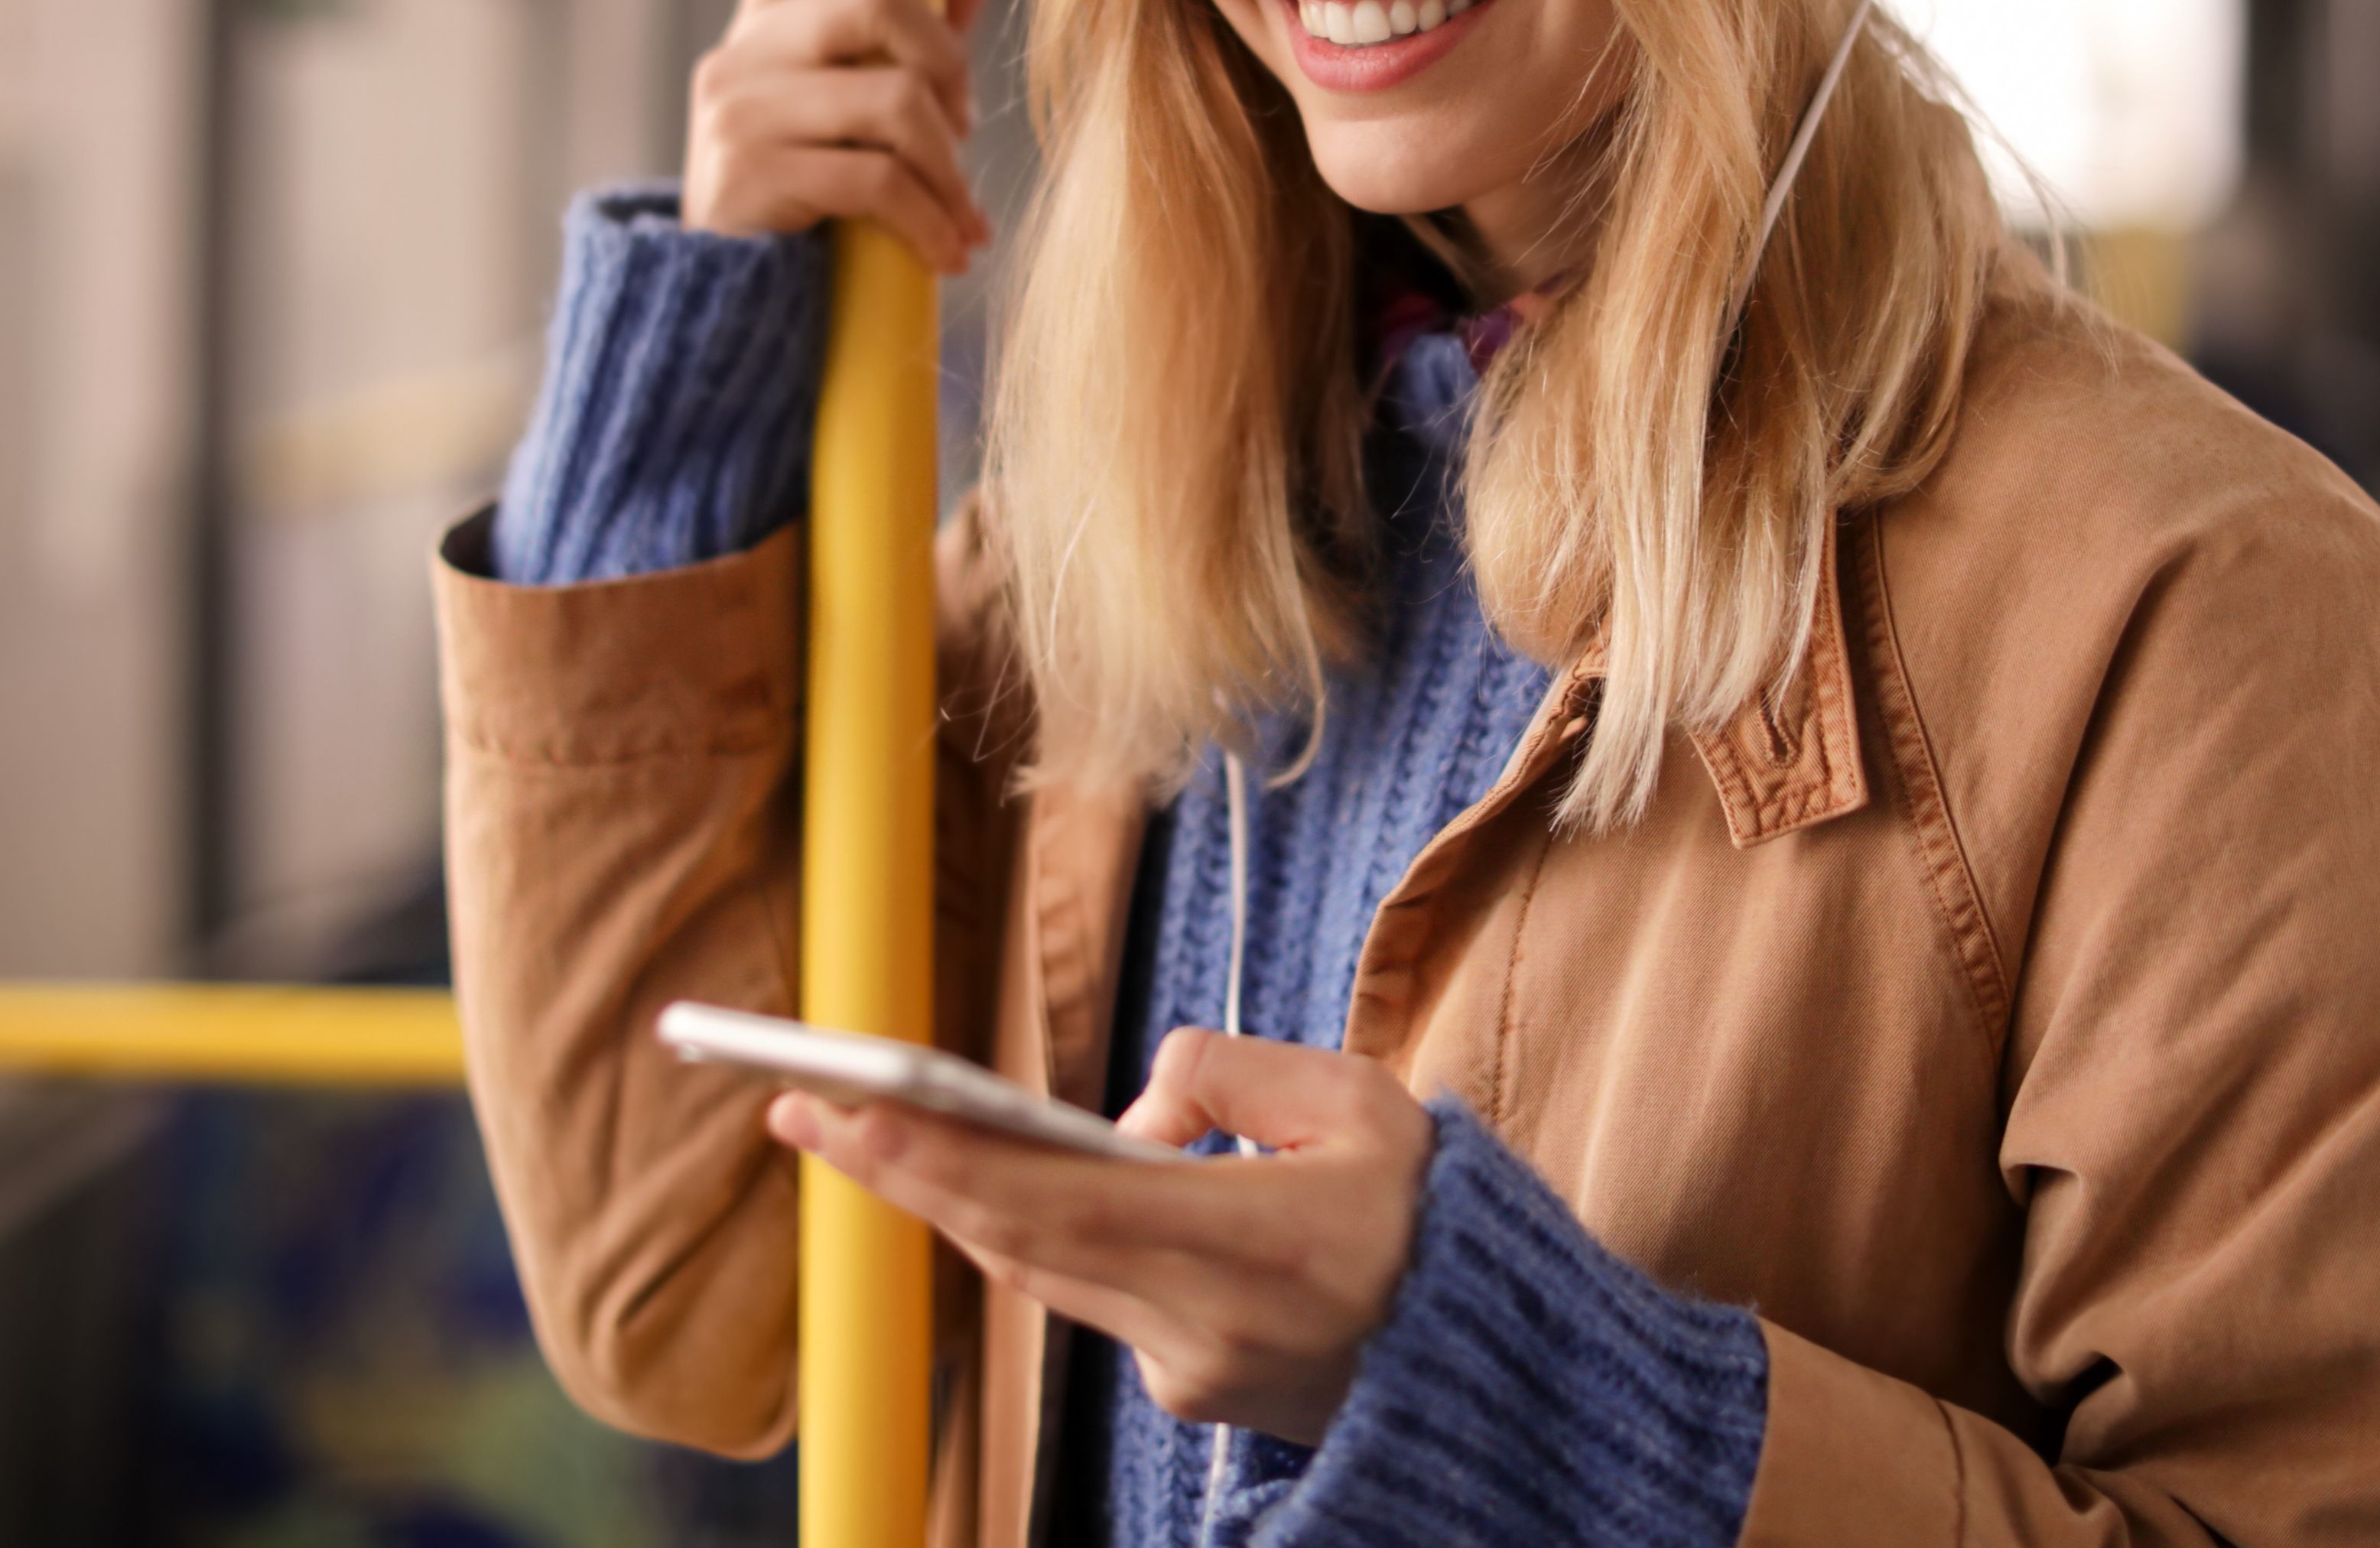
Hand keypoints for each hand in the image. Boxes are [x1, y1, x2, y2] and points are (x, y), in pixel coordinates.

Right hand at [683, 0, 995, 272]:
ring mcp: (739, 110)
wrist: (724, 298)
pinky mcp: (749, 175)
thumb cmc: (809, 191)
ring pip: (893, 98)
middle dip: (948, 62)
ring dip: (951, 167)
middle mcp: (743, 51)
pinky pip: (876, 179)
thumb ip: (912, 31)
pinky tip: (947, 251)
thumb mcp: (853, 100)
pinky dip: (932, 221)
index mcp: (765, 18)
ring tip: (963, 213)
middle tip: (963, 126)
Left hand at [769, 1029, 1431, 1443]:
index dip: (936, 1152)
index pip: (1047, 1198)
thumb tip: (1135, 1115)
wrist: (1496, 1358)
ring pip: (1036, 1270)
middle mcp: (1194, 1326)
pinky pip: (1088, 1292)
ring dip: (948, 1197)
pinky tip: (996, 1175)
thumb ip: (1232, 1075)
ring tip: (866, 1122)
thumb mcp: (1359, 1100)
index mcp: (1246, 1245)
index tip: (849, 1101)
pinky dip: (1035, 1229)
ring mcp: (1183, 1371)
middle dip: (896, 1167)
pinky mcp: (1186, 1388)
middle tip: (800, 1101)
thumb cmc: (1436, 1211)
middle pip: (1010, 1240)